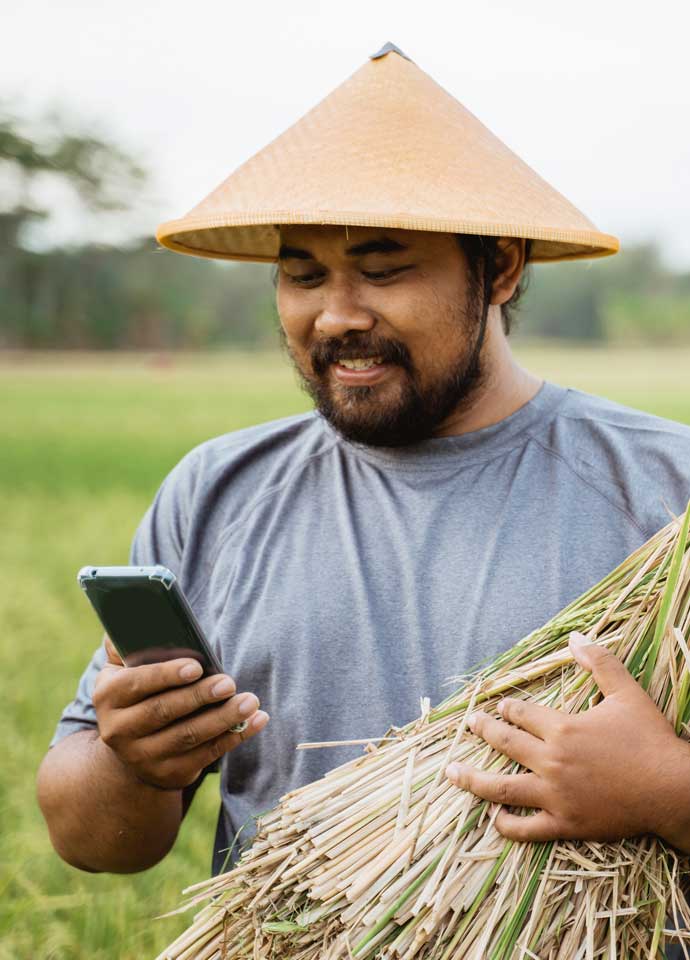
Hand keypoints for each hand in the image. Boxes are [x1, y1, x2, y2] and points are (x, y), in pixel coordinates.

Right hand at [94, 636, 268, 789]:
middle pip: (164, 711)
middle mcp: (119, 731)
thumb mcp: (122, 669)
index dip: (167, 675)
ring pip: (188, 736)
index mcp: (108, 697)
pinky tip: (257, 720)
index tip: (196, 666)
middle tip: (230, 682)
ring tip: (250, 700)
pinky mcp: (170, 773)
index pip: (137, 684)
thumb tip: (138, 617)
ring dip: (223, 718)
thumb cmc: (138, 692)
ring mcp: (144, 757)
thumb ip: (127, 644)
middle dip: (200, 696)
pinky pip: (207, 755)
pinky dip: (235, 737)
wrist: (131, 748)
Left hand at [446, 633, 689, 845]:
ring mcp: (555, 795)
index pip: (520, 714)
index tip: (498, 707)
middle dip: (483, 731)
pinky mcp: (565, 823)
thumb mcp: (626, 693)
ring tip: (452, 773)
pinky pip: (527, 829)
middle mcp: (552, 761)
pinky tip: (494, 820)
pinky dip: (507, 825)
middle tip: (470, 724)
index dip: (507, 709)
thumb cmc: (649, 739)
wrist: (672, 790)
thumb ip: (599, 662)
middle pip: (504, 744)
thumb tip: (575, 637)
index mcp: (562, 728)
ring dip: (473, 780)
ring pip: (502, 787)